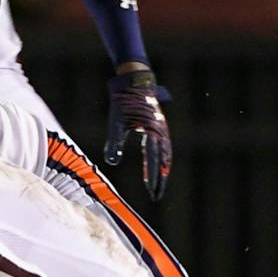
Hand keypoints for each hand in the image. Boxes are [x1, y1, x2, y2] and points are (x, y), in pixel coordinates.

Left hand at [104, 68, 172, 200]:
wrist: (134, 81)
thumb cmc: (123, 101)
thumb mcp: (116, 122)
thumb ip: (115, 142)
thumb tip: (112, 162)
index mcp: (152, 131)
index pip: (154, 160)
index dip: (153, 177)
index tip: (152, 192)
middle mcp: (161, 131)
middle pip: (163, 161)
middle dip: (160, 179)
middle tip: (156, 195)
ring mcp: (162, 128)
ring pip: (166, 154)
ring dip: (162, 170)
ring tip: (158, 185)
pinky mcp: (159, 126)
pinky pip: (163, 147)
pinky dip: (161, 159)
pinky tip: (156, 167)